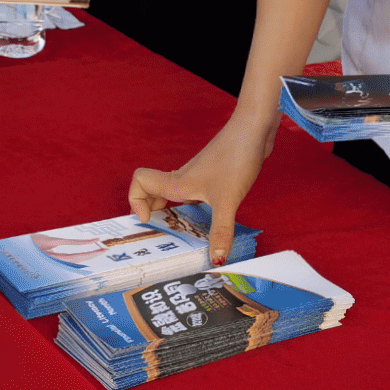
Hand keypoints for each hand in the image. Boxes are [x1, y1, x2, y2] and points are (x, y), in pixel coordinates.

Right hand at [128, 113, 273, 262]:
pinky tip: (207, 220)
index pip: (140, 182)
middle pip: (152, 191)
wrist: (254, 129)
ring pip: (172, 194)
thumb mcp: (228, 200)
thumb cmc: (236, 158)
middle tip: (161, 233)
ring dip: (171, 211)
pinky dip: (190, 207)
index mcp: (177, 182)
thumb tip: (217, 260)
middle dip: (151, 211)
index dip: (135, 200)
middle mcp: (182, 178)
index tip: (149, 220)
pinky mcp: (212, 175)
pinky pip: (191, 194)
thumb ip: (221, 231)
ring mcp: (197, 176)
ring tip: (182, 233)